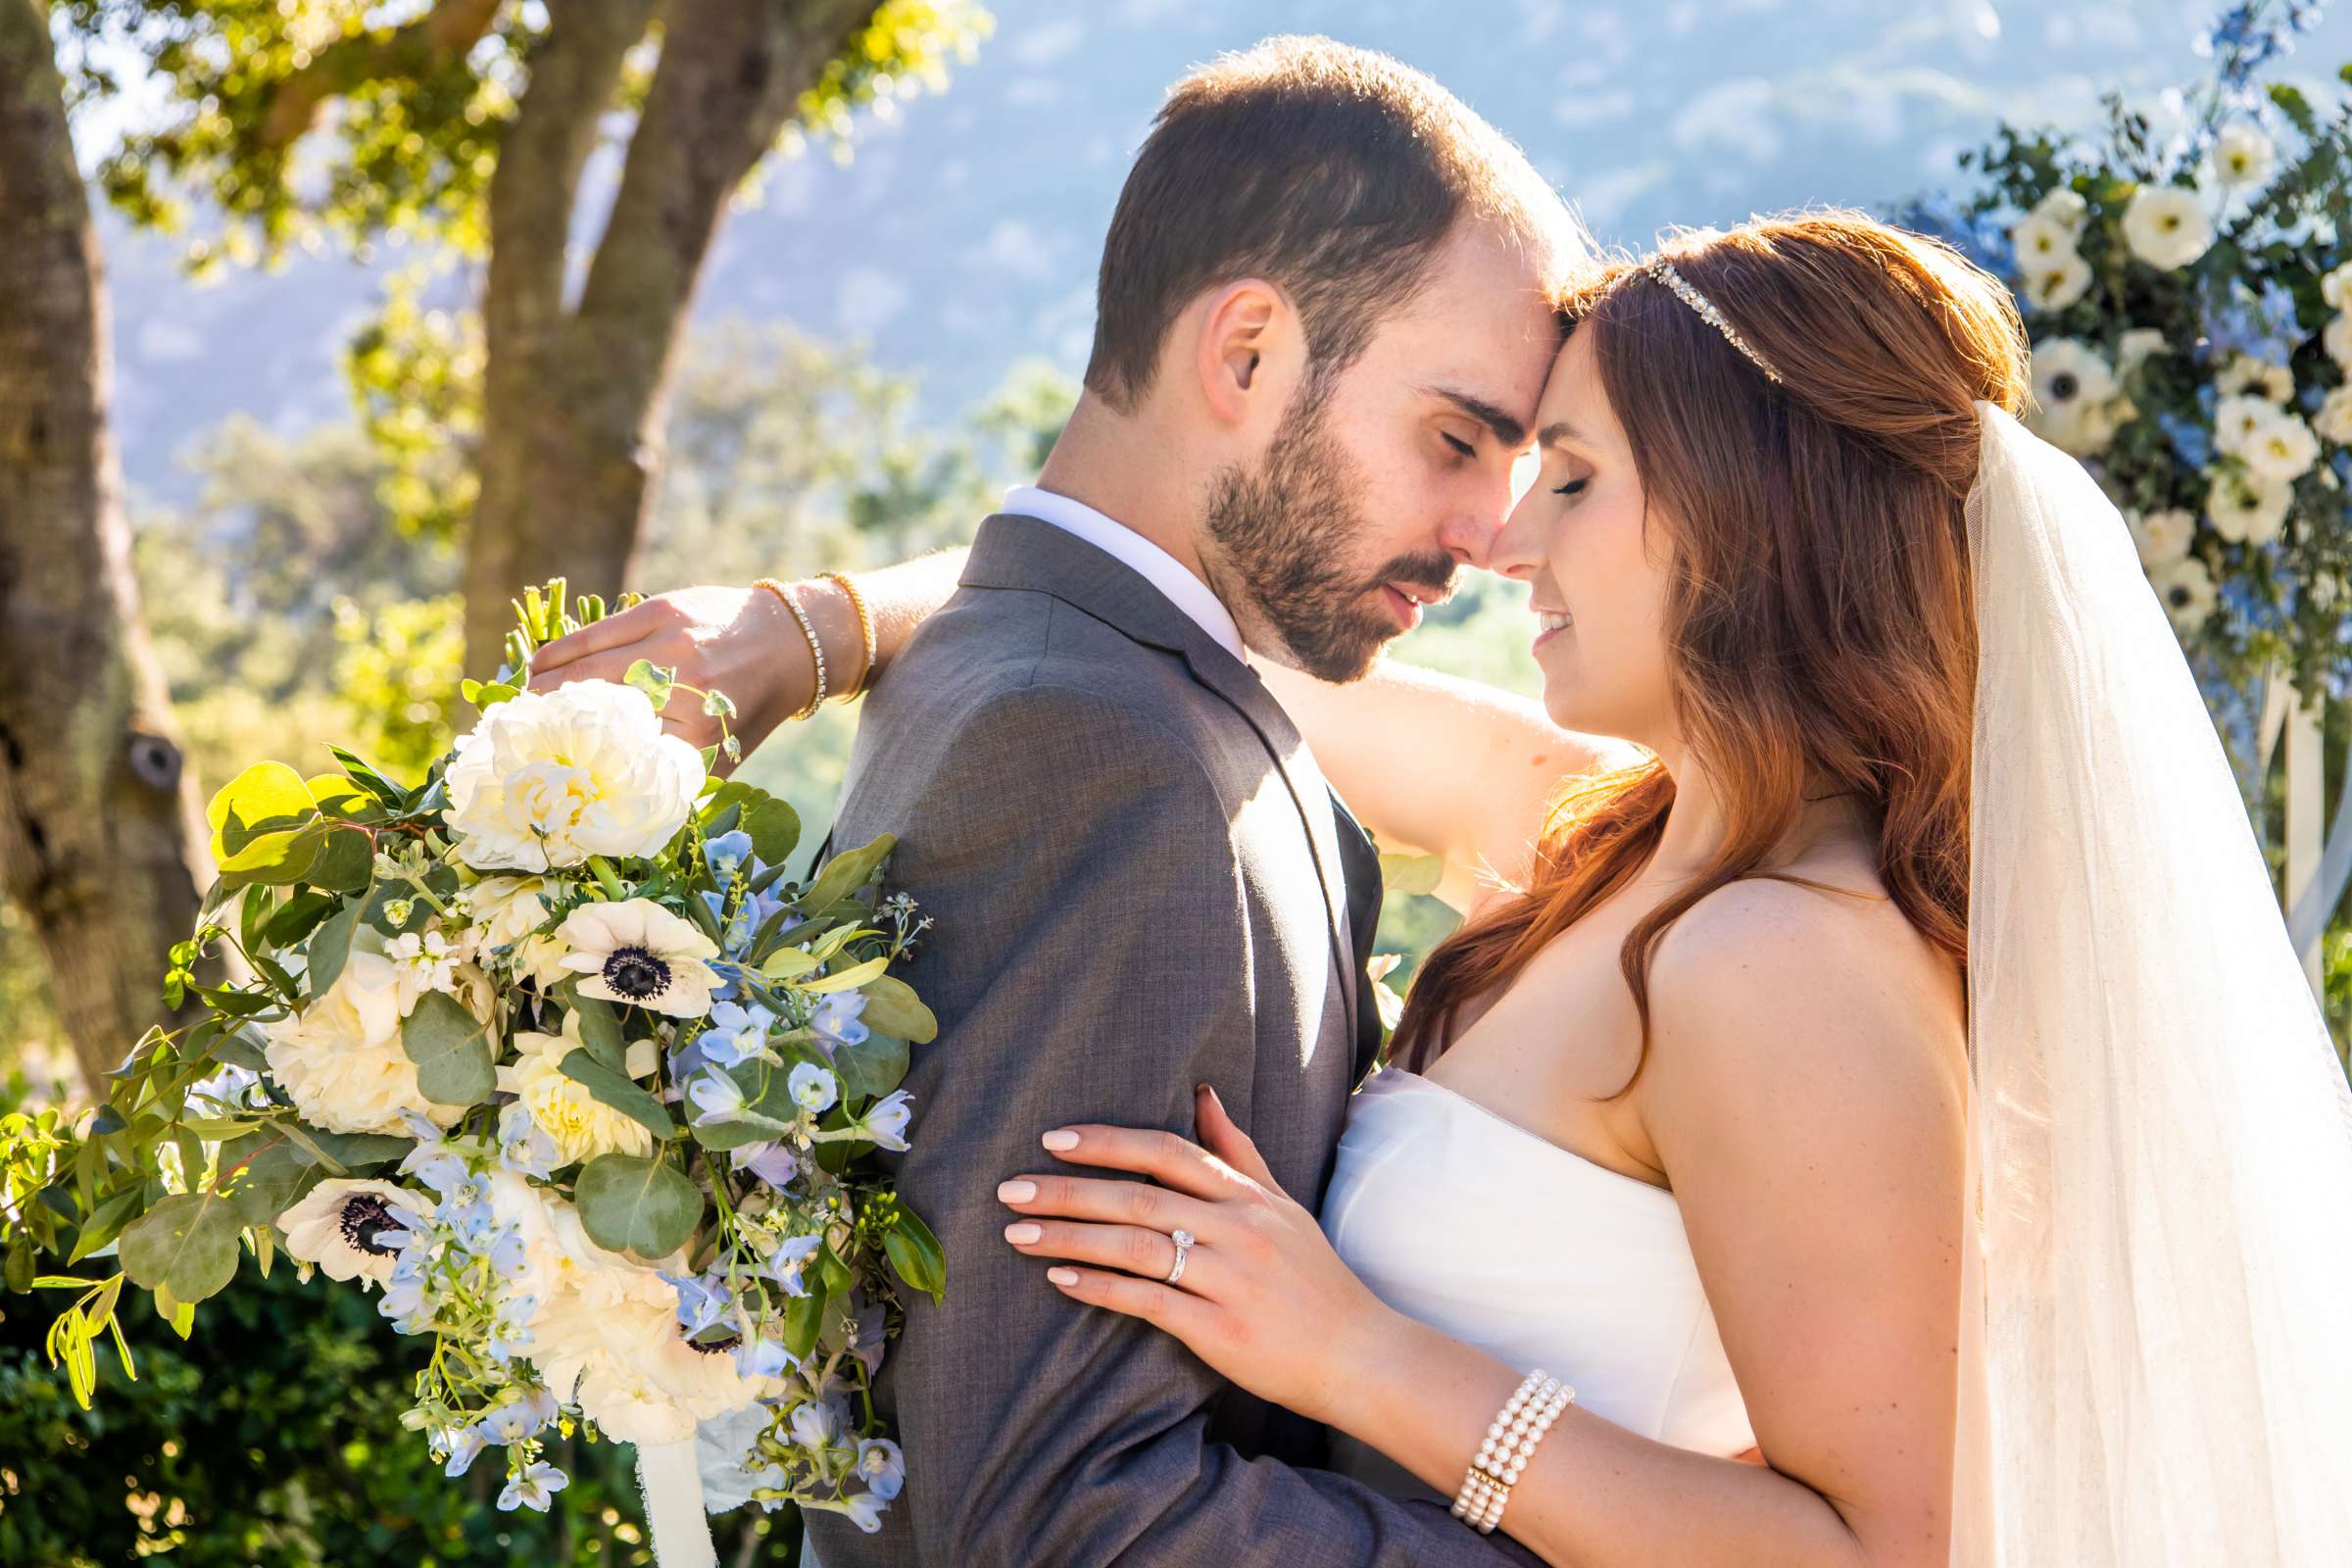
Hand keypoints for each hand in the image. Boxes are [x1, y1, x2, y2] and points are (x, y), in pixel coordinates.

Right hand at [527, 582, 845, 762]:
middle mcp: (685, 687)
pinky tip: (539, 666)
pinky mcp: (662, 610)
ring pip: (587, 666)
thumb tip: (623, 810)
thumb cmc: (753, 706)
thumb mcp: (727, 754)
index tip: (549, 775)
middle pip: (594, 708)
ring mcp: (671, 644)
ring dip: (546, 686)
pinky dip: (561, 651)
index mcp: (701, 731)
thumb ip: (679, 779)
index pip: (623, 755)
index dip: (580, 764)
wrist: (793, 642)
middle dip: (551, 724)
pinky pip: (596, 633)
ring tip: (524, 703)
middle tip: (524, 737)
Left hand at [996, 1083, 1405, 1426]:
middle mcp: (1239, 1229)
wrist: (1362, 1355)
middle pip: (1139, 1197)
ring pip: (1136, 1247)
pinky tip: (1061, 1281)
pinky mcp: (1222, 1331)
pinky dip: (1100, 1288)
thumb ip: (1237, 1152)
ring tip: (1018, 1235)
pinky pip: (1149, 1302)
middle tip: (1010, 1189)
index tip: (1053, 1140)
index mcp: (1249, 1197)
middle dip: (1067, 1191)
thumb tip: (1202, 1092)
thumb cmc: (1315, 1279)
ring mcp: (1231, 1280)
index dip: (1108, 1142)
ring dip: (1070, 1238)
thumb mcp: (1283, 1205)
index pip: (1168, 1152)